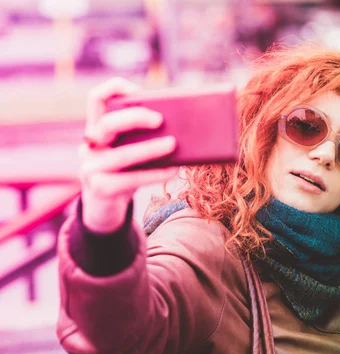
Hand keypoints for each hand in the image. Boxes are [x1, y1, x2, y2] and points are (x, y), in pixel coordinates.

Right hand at [80, 77, 178, 233]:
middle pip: (108, 124)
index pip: (96, 99)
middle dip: (135, 118)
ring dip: (150, 149)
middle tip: (160, 120)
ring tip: (173, 144)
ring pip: (122, 155)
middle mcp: (90, 146)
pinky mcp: (102, 189)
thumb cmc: (124, 171)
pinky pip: (131, 180)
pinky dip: (155, 174)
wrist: (104, 207)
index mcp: (96, 129)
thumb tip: (179, 124)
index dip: (115, 89)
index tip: (138, 90)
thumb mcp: (127, 149)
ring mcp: (92, 168)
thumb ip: (140, 135)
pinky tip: (173, 170)